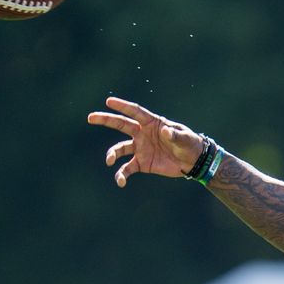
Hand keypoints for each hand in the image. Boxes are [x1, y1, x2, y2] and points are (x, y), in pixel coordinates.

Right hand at [87, 97, 201, 186]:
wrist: (192, 161)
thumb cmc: (190, 144)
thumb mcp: (184, 139)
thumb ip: (174, 135)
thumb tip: (165, 132)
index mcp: (152, 123)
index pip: (135, 112)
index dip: (123, 106)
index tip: (109, 101)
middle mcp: (142, 134)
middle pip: (121, 125)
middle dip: (106, 120)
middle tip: (90, 117)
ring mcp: (140, 148)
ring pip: (120, 149)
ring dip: (112, 154)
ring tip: (109, 161)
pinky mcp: (141, 163)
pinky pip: (126, 169)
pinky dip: (121, 175)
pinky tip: (121, 182)